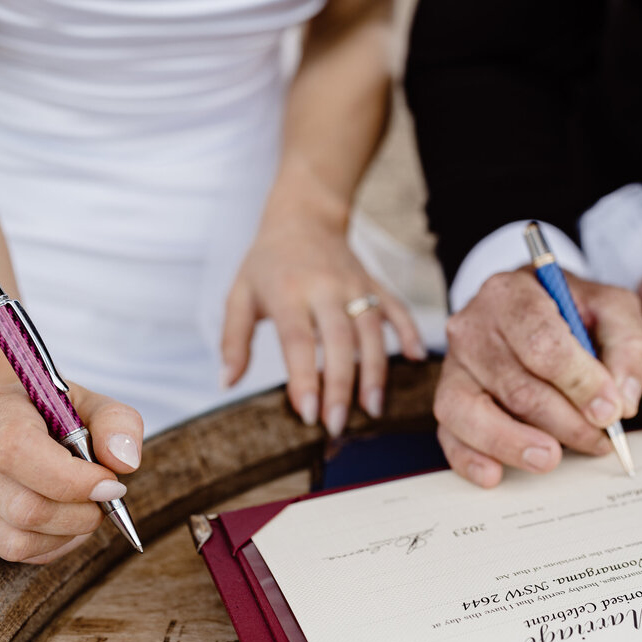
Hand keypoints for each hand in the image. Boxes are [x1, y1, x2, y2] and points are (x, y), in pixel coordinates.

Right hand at [0, 381, 142, 563]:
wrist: (16, 422)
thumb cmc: (56, 414)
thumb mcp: (92, 404)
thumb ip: (118, 423)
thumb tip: (125, 462)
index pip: (17, 450)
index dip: (72, 478)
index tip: (111, 484)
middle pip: (25, 507)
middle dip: (82, 513)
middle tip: (107, 496)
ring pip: (18, 540)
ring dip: (70, 532)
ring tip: (85, 506)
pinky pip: (15, 551)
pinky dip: (53, 544)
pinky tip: (65, 520)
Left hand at [221, 168, 424, 436]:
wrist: (304, 216)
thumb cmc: (268, 263)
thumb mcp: (239, 295)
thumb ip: (233, 340)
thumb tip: (227, 383)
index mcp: (288, 291)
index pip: (298, 341)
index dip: (304, 378)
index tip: (307, 414)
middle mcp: (325, 288)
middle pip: (339, 341)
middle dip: (340, 386)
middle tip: (338, 424)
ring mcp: (355, 285)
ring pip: (371, 331)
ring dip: (375, 371)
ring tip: (372, 409)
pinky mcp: (376, 284)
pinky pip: (397, 309)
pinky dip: (409, 333)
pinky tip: (415, 360)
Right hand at [435, 269, 641, 486]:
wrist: (536, 308)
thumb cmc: (574, 311)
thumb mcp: (613, 309)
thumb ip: (628, 346)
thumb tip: (620, 402)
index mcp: (513, 293)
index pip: (542, 343)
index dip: (579, 383)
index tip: (610, 410)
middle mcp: (474, 326)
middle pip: (517, 386)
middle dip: (564, 422)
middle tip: (600, 440)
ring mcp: (455, 365)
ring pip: (476, 413)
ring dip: (517, 445)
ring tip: (552, 459)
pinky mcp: (448, 399)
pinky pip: (450, 434)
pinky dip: (470, 458)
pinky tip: (494, 474)